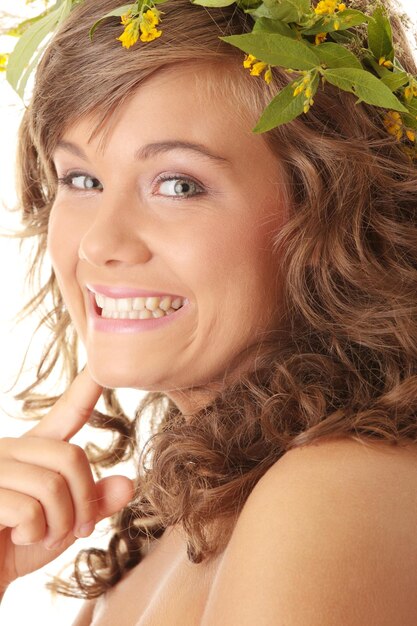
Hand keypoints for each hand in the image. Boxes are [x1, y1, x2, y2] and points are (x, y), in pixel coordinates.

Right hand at [0, 368, 134, 592]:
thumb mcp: (63, 525)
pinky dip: (34, 534)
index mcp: (35, 450)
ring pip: (53, 485)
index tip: (101, 367)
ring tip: (44, 535)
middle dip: (83, 501)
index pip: (67, 413)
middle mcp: (11, 449)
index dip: (86, 389)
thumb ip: (94, 503)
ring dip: (60, 524)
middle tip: (78, 529)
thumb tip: (130, 484)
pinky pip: (29, 509)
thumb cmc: (15, 547)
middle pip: (72, 456)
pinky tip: (18, 537)